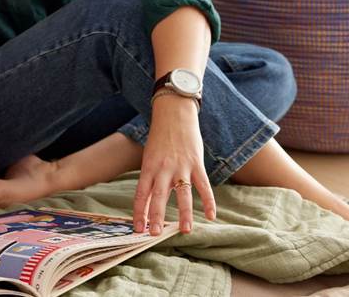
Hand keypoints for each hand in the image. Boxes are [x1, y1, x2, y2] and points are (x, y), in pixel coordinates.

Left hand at [133, 95, 215, 234]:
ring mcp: (180, 166)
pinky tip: (211, 216)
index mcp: (148, 168)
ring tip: (185, 230)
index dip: (139, 212)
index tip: (137, 229)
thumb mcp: (150, 157)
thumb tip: (149, 202)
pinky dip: (209, 201)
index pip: (140, 194)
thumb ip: (151, 178)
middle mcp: (163, 169)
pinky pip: (203, 185)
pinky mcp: (196, 163)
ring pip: (182, 193)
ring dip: (183, 213)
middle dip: (155, 216)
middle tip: (154, 235)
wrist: (174, 114)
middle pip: (158, 196)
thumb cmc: (159, 138)